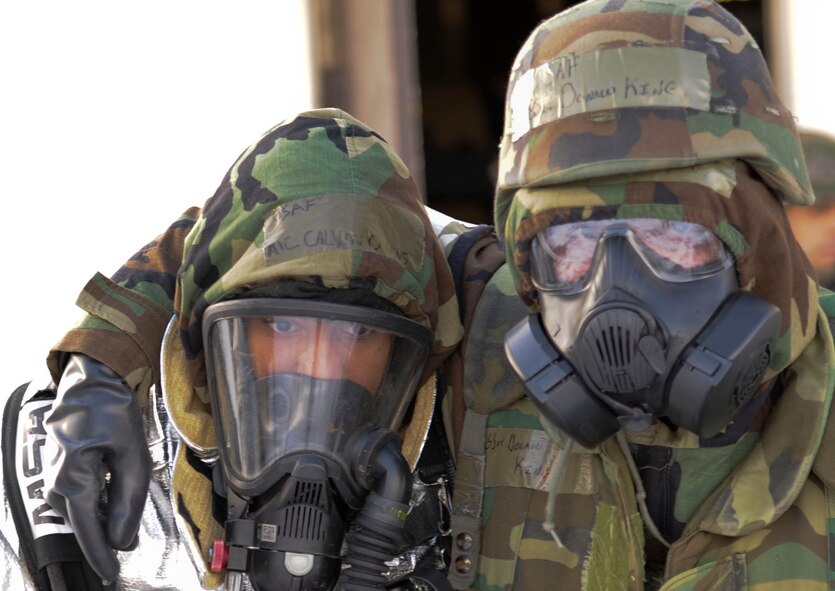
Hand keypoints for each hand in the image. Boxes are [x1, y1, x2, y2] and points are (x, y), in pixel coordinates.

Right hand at [44, 354, 151, 580]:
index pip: (88, 530)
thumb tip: (122, 540)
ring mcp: (55, 472)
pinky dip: (93, 504)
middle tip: (123, 553)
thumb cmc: (114, 411)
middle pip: (81, 522)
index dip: (101, 555)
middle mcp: (57, 481)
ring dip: (98, 521)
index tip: (111, 574)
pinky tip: (110, 503)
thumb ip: (128, 500)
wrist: (94, 378)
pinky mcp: (60, 464)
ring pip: (77, 509)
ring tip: (120, 529)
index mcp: (74, 480)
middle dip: (101, 539)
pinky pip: (75, 494)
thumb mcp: (133, 457)